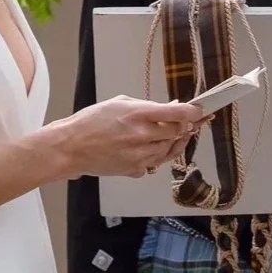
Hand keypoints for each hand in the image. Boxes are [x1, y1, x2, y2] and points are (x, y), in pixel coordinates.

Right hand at [46, 96, 202, 179]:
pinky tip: (156, 147)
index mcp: (138, 114)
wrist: (71, 148)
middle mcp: (142, 135)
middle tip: (193, 123)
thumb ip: (147, 106)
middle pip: (177, 132)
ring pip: (170, 149)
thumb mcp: (119, 103)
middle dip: (186, 127)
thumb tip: (170, 108)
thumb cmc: (91, 122)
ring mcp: (140, 155)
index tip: (200, 111)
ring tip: (178, 134)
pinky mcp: (135, 169)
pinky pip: (156, 162)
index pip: (177, 113)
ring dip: (175, 142)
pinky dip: (159, 155)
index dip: (193, 112)